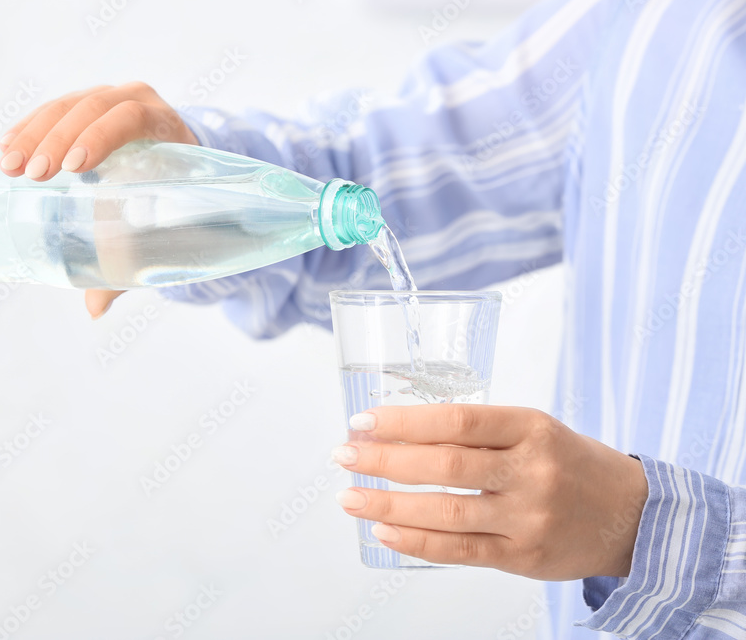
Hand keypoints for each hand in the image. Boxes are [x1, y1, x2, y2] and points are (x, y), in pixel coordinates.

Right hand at [0, 82, 198, 318]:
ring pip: (66, 106)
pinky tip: (5, 147)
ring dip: (34, 134)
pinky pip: (52, 109)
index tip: (74, 167)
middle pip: (92, 108)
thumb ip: (135, 259)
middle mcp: (138, 102)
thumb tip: (96, 308)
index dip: (101, 137)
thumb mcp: (164, 223)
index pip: (132, 118)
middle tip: (31, 173)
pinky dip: (28, 128)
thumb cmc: (174, 198)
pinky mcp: (84, 105)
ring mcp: (109, 99)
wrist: (181, 163)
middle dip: (57, 139)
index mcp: (166, 126)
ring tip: (8, 164)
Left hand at [331, 404, 648, 580]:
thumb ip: (479, 432)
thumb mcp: (535, 430)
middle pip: (445, 465)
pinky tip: (383, 532)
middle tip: (344, 455)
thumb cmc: (570, 463)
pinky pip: (460, 551)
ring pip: (446, 512)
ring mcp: (528, 517)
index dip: (405, 421)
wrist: (633, 515)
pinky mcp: (523, 557)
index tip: (364, 421)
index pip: (457, 420)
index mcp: (531, 428)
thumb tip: (401, 431)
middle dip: (385, 460)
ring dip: (388, 505)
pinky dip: (416, 542)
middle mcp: (531, 471)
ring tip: (349, 498)